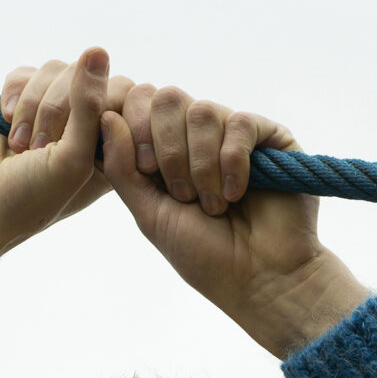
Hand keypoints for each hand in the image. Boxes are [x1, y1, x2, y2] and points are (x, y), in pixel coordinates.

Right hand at [0, 48, 123, 281]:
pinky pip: (28, 72)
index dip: (111, 104)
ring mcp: (52, 114)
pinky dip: (14, 92)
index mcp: (111, 150)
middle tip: (37, 147)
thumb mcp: (71, 159)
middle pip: (90, 78)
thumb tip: (97, 51)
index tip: (93, 131)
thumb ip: (90, 106)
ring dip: (33, 104)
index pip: (129, 98)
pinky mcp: (22, 101)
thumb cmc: (25, 198)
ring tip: (18, 144)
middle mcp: (85, 129)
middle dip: (59, 107)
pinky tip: (4, 119)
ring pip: (56, 71)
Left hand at [99, 87, 369, 356]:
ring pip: (203, 110)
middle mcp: (199, 137)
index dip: (137, 128)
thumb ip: (123, 168)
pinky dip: (232, 161)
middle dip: (167, 146)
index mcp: (166, 151)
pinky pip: (241, 123)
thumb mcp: (150, 215)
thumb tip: (105, 115)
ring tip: (213, 205)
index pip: (141, 103)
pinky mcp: (271, 139)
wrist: (259, 280)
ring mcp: (234, 135)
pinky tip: (237, 194)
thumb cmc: (204, 255)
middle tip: (181, 193)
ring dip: (201, 164)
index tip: (148, 172)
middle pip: (169, 98)